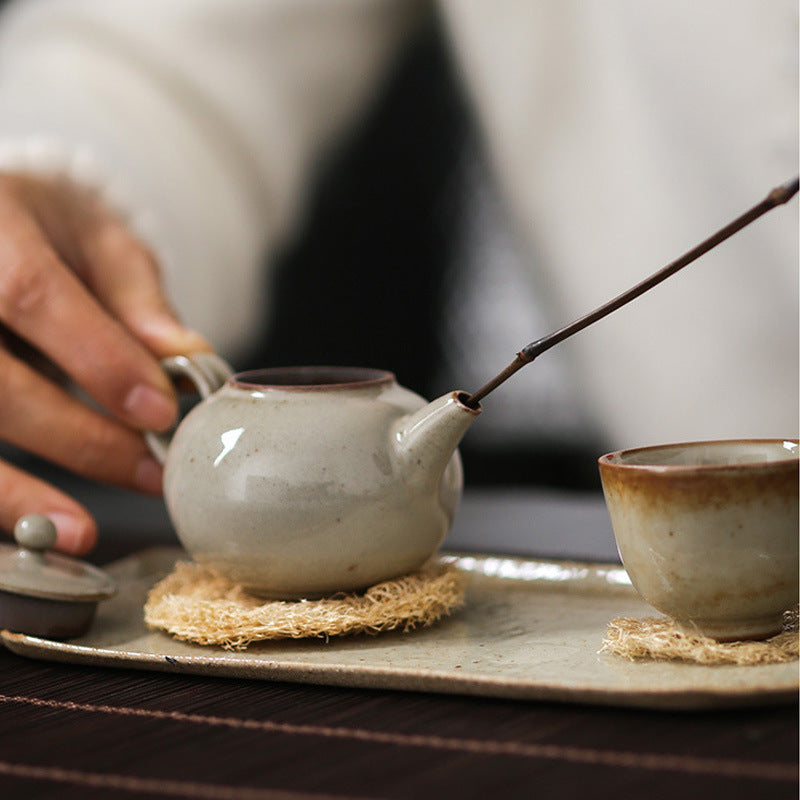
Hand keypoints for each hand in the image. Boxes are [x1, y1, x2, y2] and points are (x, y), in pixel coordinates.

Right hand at [0, 172, 209, 554]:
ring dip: (13, 489)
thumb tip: (183, 358)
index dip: (97, 360)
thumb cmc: (43, 226)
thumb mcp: (99, 238)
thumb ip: (137, 298)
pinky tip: (34, 525)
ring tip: (78, 531)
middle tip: (150, 469)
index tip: (160, 412)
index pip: (32, 295)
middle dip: (76, 435)